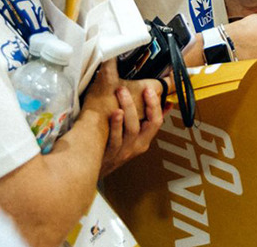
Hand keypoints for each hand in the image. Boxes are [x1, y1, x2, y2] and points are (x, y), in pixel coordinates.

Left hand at [80, 60, 164, 175]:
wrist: (91, 169)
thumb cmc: (113, 151)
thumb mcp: (135, 139)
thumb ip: (148, 122)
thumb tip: (166, 105)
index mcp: (144, 141)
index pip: (157, 121)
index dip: (156, 105)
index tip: (150, 89)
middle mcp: (136, 146)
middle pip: (149, 124)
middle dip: (147, 104)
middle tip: (142, 87)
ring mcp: (124, 150)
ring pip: (132, 129)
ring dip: (129, 108)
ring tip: (122, 91)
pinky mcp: (110, 153)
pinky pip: (115, 138)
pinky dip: (116, 124)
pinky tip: (114, 112)